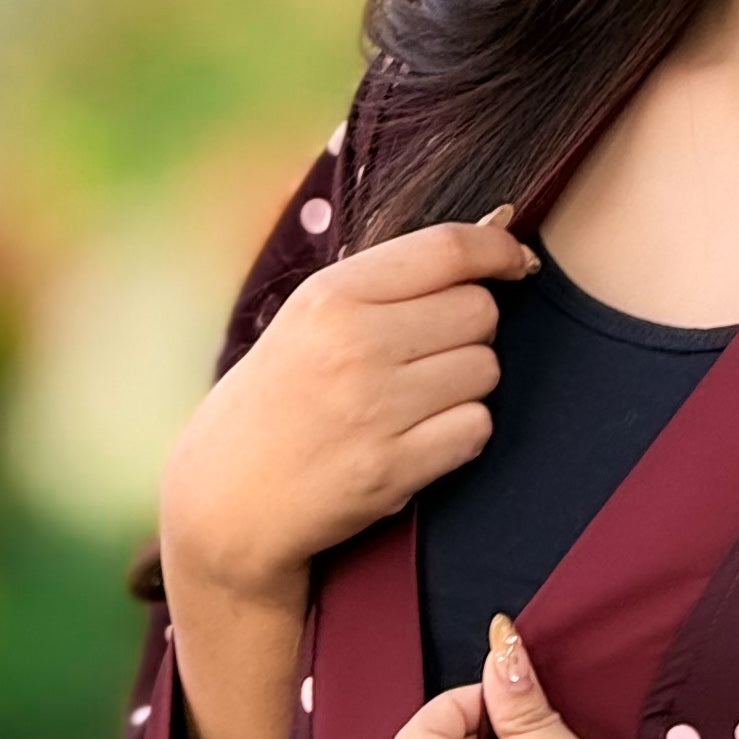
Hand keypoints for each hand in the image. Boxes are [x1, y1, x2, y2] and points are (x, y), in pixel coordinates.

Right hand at [159, 212, 536, 610]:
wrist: (226, 500)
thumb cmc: (276, 401)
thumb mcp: (307, 319)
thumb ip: (387, 283)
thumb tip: (492, 238)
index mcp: (331, 296)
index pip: (447, 249)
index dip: (497, 249)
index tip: (512, 261)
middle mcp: (355, 344)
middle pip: (480, 312)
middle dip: (470, 331)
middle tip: (428, 355)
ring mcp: (375, 408)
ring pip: (485, 371)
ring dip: (465, 386)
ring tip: (413, 402)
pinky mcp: (393, 468)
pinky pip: (477, 429)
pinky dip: (460, 435)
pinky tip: (418, 439)